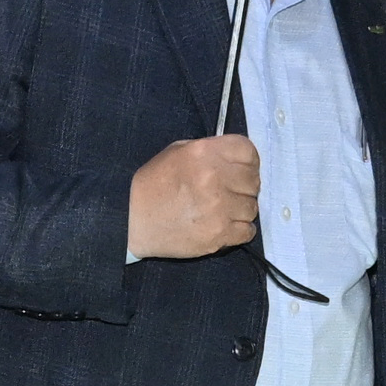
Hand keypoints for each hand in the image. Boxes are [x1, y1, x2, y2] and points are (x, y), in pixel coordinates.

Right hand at [128, 133, 260, 261]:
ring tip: (223, 210)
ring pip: (252, 207)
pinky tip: (225, 225)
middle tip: (229, 191)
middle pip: (253, 180)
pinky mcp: (218, 234)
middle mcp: (215, 178)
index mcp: (204, 153)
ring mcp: (219, 208)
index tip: (241, 168)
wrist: (131, 221)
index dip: (248, 160)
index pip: (248, 151)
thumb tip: (233, 158)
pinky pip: (248, 231)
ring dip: (241, 209)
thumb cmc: (153, 185)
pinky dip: (240, 230)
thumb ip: (208, 151)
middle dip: (244, 186)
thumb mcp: (176, 152)